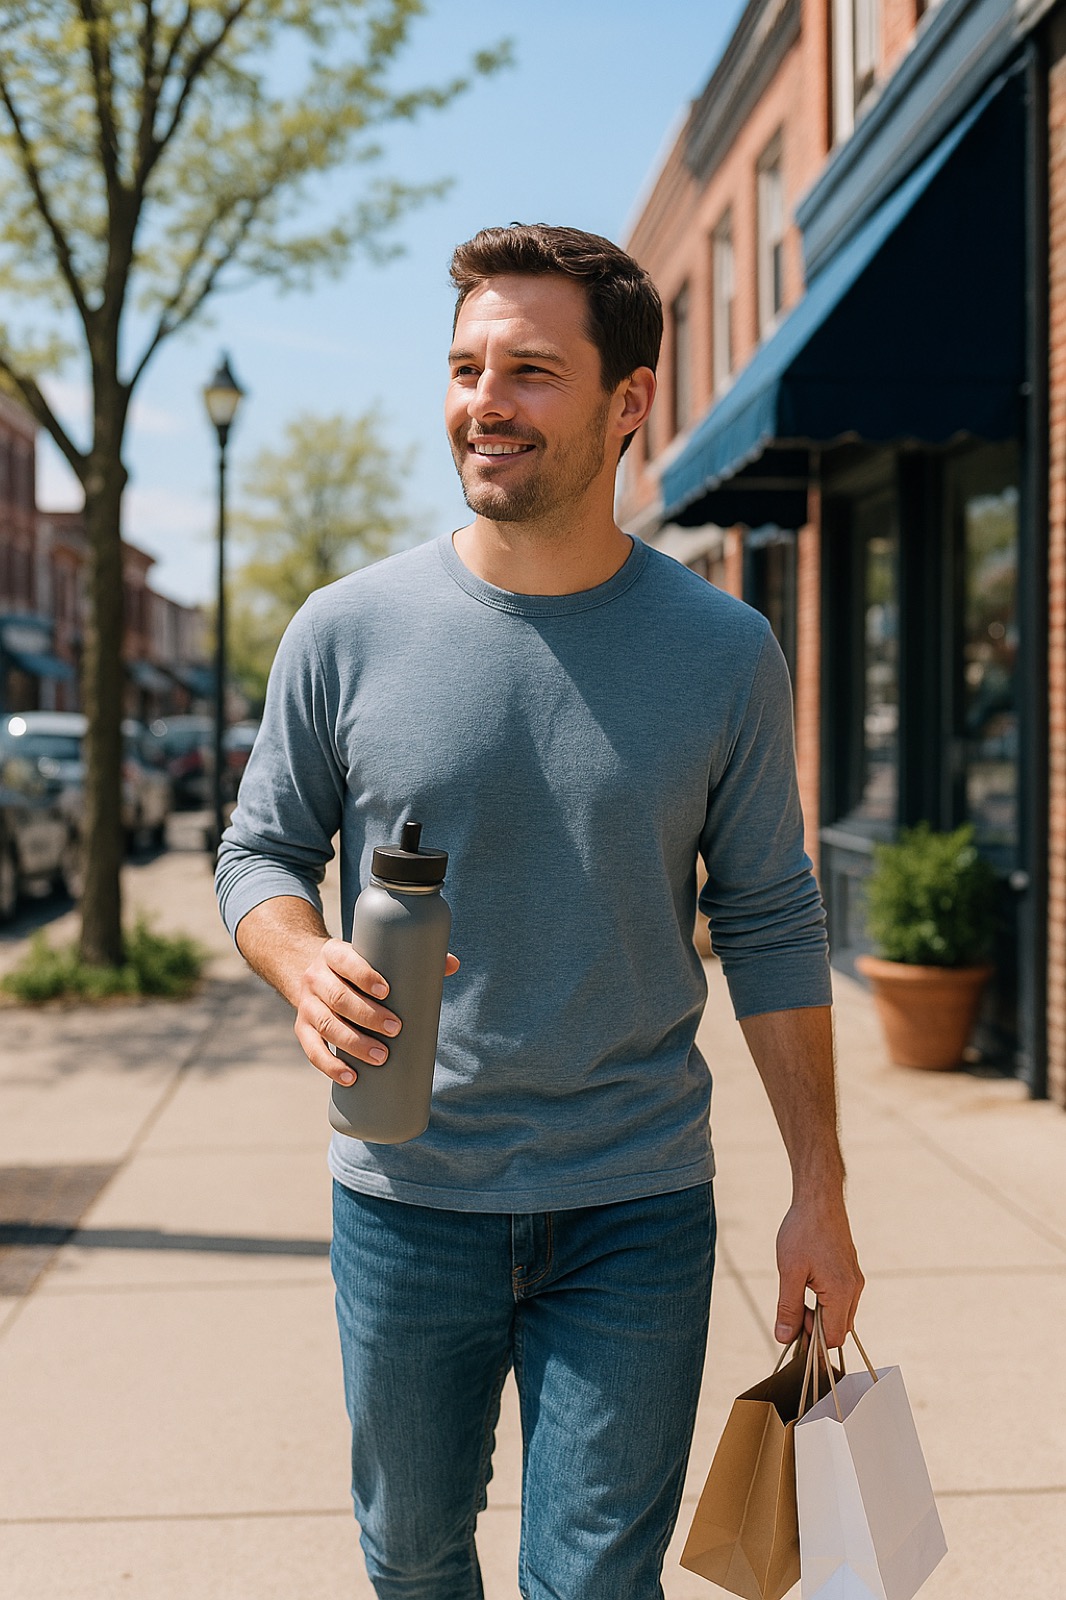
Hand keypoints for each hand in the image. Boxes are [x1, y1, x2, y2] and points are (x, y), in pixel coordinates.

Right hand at [293, 938, 459, 1085]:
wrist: (304, 968)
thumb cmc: (353, 966)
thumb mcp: (370, 954)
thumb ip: (410, 960)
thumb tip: (453, 965)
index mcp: (334, 954)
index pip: (346, 961)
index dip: (364, 975)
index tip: (387, 991)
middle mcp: (316, 978)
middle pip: (338, 998)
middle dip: (367, 1015)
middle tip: (395, 1029)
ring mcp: (306, 1005)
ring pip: (325, 1024)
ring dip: (353, 1043)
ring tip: (381, 1057)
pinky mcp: (301, 1028)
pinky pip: (312, 1049)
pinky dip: (330, 1065)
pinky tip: (350, 1076)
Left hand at [774, 1191, 863, 1351]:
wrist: (819, 1200)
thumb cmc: (803, 1231)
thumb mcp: (789, 1271)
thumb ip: (788, 1308)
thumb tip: (784, 1338)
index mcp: (842, 1293)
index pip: (834, 1339)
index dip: (813, 1341)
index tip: (793, 1326)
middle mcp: (854, 1289)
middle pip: (839, 1329)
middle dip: (815, 1327)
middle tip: (793, 1306)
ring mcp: (855, 1280)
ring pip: (840, 1314)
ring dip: (819, 1313)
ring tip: (798, 1290)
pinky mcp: (851, 1272)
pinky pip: (841, 1299)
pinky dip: (825, 1301)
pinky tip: (808, 1283)